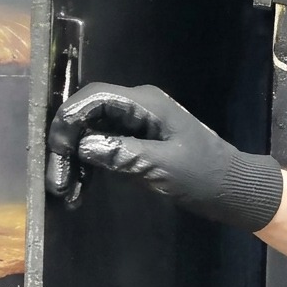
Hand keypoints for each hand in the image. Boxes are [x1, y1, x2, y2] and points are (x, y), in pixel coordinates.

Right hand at [47, 82, 282, 231]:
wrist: (230, 189)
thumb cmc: (203, 175)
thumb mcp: (162, 166)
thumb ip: (123, 153)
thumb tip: (82, 146)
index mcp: (145, 103)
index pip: (95, 97)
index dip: (70, 119)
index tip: (57, 150)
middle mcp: (136, 107)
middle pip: (88, 115)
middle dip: (67, 144)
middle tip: (56, 179)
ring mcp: (134, 125)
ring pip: (90, 134)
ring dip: (74, 160)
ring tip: (66, 189)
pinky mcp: (133, 143)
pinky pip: (101, 148)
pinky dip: (87, 167)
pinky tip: (79, 188)